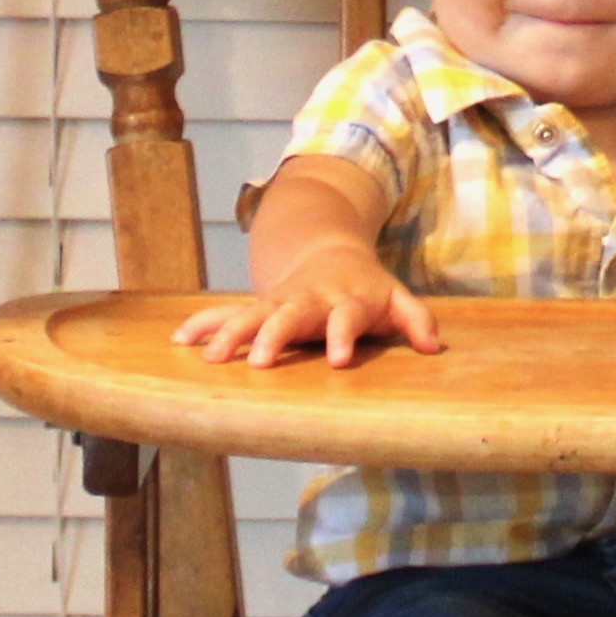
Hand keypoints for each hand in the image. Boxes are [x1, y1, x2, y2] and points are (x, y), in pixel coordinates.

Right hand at [177, 248, 448, 367]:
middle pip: (289, 316)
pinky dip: (204, 324)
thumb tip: (434, 346)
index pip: (345, 318)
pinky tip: (181, 340)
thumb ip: (417, 320)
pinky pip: (226, 313)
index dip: (343, 337)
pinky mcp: (257, 307)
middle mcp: (308, 300)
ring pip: (253, 314)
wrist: (329, 253)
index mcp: (345, 300)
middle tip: (259, 363)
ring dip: (232, 333)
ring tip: (213, 357)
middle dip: (273, 337)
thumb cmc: (366, 289)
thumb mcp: (397, 299)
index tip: (339, 361)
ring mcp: (279, 302)